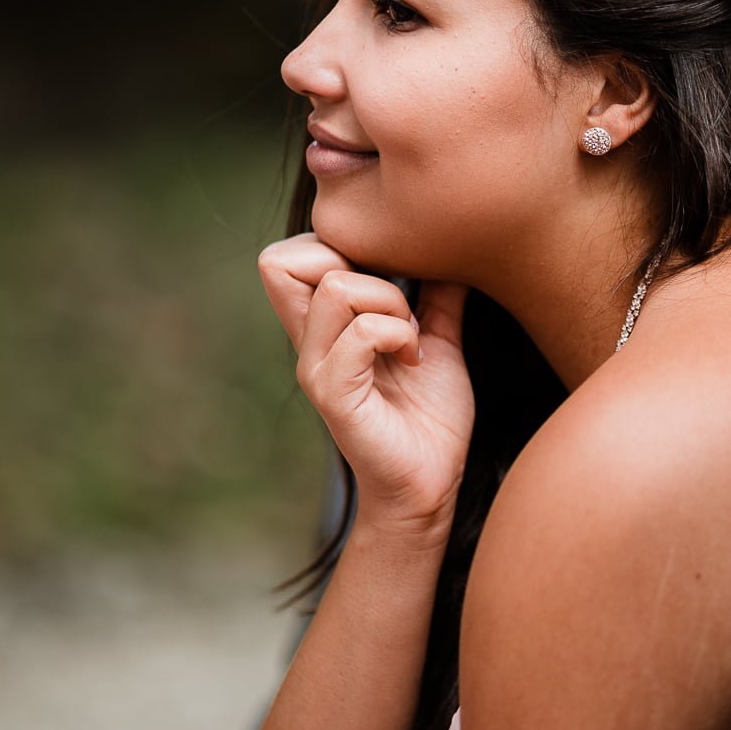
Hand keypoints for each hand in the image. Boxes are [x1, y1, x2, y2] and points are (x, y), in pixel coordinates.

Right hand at [258, 235, 473, 536]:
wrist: (432, 484)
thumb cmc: (431, 416)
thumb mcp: (437, 338)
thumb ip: (436, 293)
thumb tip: (451, 244)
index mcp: (323, 326)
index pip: (285, 256)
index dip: (334, 244)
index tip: (388, 277)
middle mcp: (308, 343)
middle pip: (279, 260)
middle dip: (349, 260)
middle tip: (393, 301)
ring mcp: (316, 368)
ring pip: (333, 286)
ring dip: (387, 300)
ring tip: (410, 334)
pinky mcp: (334, 395)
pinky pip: (358, 333)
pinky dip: (396, 332)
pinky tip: (414, 356)